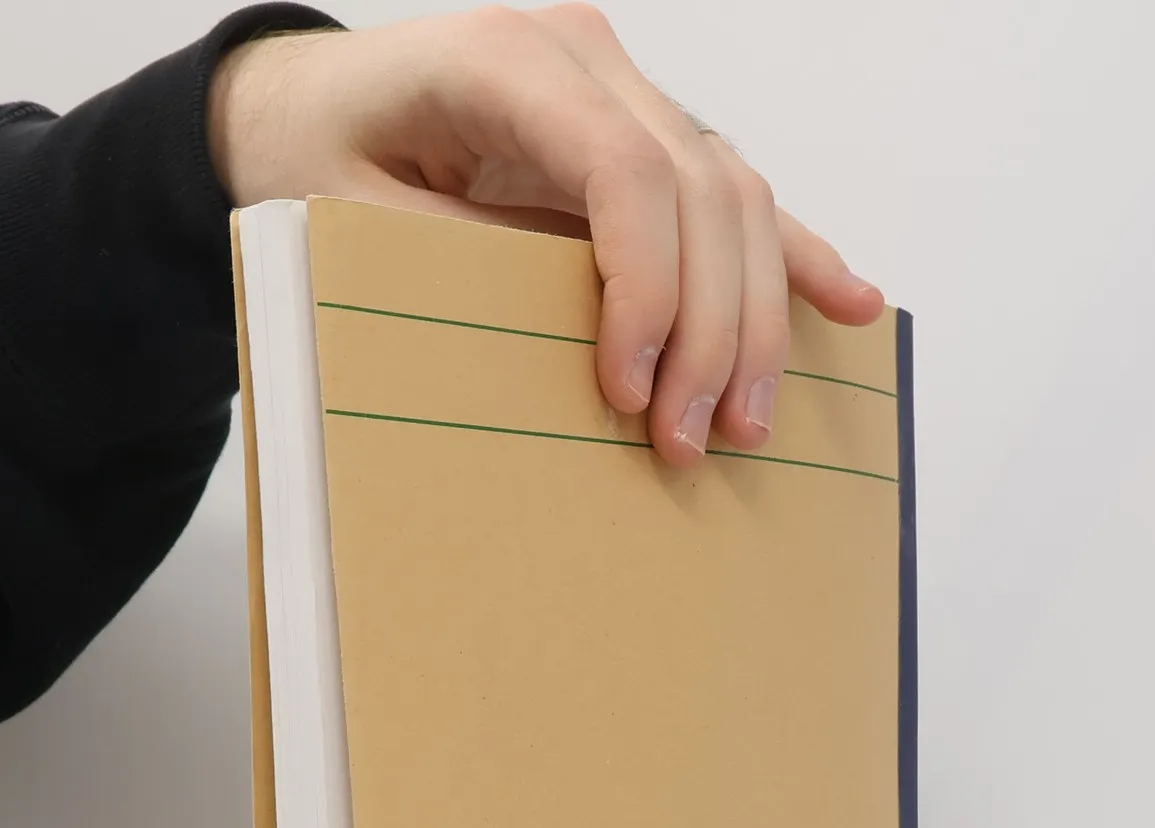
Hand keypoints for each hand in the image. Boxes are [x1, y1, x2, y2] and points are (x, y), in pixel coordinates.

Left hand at [207, 5, 883, 467]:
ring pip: (737, 196)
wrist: (302, 103)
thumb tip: (565, 352)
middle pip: (702, 187)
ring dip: (754, 318)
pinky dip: (795, 257)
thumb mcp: (349, 221)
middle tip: (690, 441)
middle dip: (709, 327)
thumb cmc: (317, 158)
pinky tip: (852, 305)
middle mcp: (585, 61)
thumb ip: (455, 265)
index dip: (649, 287)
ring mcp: (625, 92)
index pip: (625, 169)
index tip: (629, 390)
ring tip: (745, 422)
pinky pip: (736, 196)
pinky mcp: (646, 135)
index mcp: (509, 60)